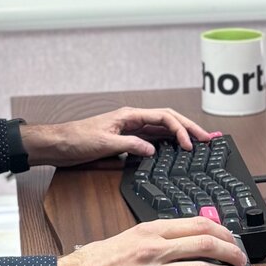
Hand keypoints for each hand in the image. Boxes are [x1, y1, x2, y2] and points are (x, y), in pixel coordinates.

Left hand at [22, 106, 218, 166]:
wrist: (58, 144)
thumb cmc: (76, 139)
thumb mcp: (104, 143)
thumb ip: (130, 145)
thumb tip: (152, 150)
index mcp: (130, 115)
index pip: (164, 117)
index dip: (180, 130)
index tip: (189, 144)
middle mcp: (133, 119)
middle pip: (168, 119)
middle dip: (189, 127)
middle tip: (207, 138)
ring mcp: (131, 128)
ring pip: (162, 128)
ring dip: (181, 134)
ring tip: (198, 142)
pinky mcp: (126, 139)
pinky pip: (152, 138)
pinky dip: (167, 142)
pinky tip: (175, 149)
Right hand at [55, 218, 248, 265]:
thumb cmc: (94, 262)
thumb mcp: (127, 237)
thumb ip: (155, 236)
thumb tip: (185, 237)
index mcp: (149, 232)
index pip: (195, 225)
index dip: (221, 232)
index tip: (231, 239)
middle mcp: (152, 250)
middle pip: (203, 245)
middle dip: (230, 252)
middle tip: (241, 259)